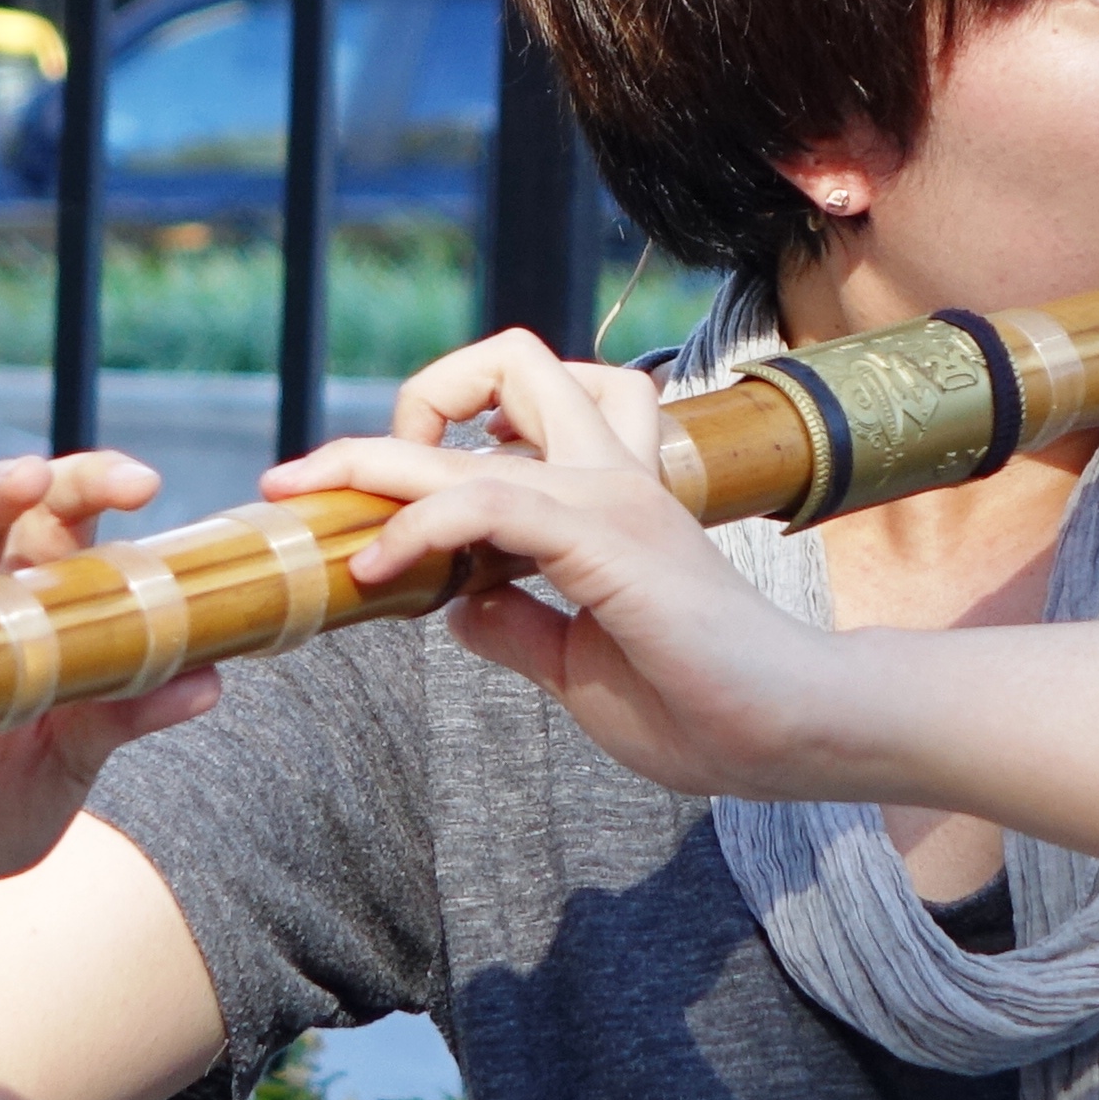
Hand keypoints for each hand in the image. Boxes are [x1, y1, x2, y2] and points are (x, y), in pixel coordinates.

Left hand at [260, 333, 854, 799]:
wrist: (787, 733)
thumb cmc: (702, 707)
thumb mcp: (575, 666)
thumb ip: (519, 627)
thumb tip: (456, 604)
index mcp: (608, 495)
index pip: (515, 412)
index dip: (430, 433)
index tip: (361, 498)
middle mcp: (610, 474)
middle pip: (506, 366)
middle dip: (401, 404)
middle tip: (312, 477)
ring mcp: (611, 496)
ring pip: (483, 417)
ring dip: (380, 452)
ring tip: (316, 501)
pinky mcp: (605, 537)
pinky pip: (486, 503)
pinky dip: (417, 523)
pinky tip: (374, 564)